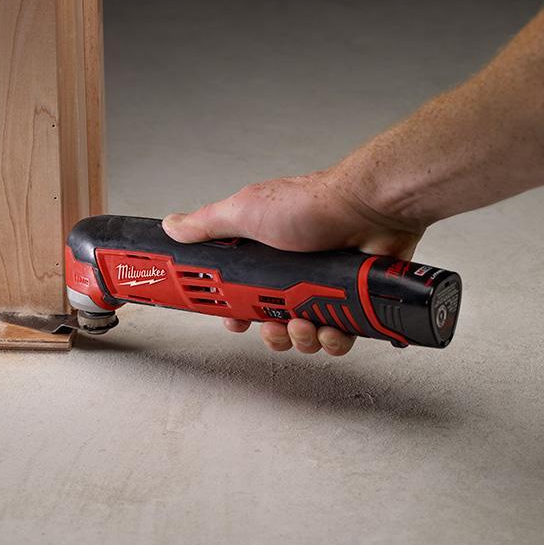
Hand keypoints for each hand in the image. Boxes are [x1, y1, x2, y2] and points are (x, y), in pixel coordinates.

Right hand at [162, 168, 423, 355]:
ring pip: (304, 336)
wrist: (371, 208)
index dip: (234, 314)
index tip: (232, 322)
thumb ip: (207, 225)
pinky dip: (334, 339)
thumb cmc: (313, 205)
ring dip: (302, 339)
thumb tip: (172, 227)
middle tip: (273, 325)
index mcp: (265, 257)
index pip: (240, 295)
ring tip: (306, 323)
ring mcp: (324, 289)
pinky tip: (333, 327)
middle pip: (271, 323)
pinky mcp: (354, 302)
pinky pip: (339, 337)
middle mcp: (294, 274)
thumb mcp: (246, 211)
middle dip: (271, 334)